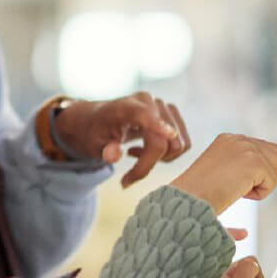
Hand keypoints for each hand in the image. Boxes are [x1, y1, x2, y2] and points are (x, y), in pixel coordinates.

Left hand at [52, 92, 191, 185]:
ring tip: (135, 154)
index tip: (170, 134)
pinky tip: (146, 148)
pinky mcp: (172, 113)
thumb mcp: (93, 145)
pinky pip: (183, 142)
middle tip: (127, 176)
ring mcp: (162, 106)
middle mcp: (147, 102)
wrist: (98, 119)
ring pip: (177, 144)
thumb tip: (114, 155)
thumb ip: (104, 150)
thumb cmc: (96, 133)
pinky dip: (168, 153)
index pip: (143, 114)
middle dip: (149, 164)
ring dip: (161, 159)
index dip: (158, 124)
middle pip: (162, 141)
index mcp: (124, 107)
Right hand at [166, 133, 276, 212]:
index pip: (261, 144)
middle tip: (238, 186)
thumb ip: (251, 161)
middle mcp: (237, 139)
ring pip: (274, 170)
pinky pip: (272, 183)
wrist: (191, 198)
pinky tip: (239, 193)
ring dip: (259, 185)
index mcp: (227, 140)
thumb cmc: (202, 193)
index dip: (275, 153)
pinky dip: (259, 194)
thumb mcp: (226, 172)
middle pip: (274, 155)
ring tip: (234, 189)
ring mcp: (246, 148)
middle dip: (266, 174)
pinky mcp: (255, 162)